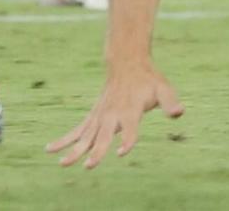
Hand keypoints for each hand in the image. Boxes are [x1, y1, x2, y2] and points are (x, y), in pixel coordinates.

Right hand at [48, 66, 184, 167]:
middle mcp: (112, 114)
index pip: (130, 128)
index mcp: (130, 109)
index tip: (122, 152)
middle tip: (90, 166)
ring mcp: (100, 116)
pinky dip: (63, 140)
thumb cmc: (148, 80)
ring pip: (85, 136)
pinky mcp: (92, 117)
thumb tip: (179, 112)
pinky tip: (49, 150)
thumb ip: (170, 102)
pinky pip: (75, 130)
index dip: (128, 140)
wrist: (126, 63)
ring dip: (74, 150)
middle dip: (97, 151)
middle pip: (103, 135)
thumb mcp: (163, 88)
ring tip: (63, 164)